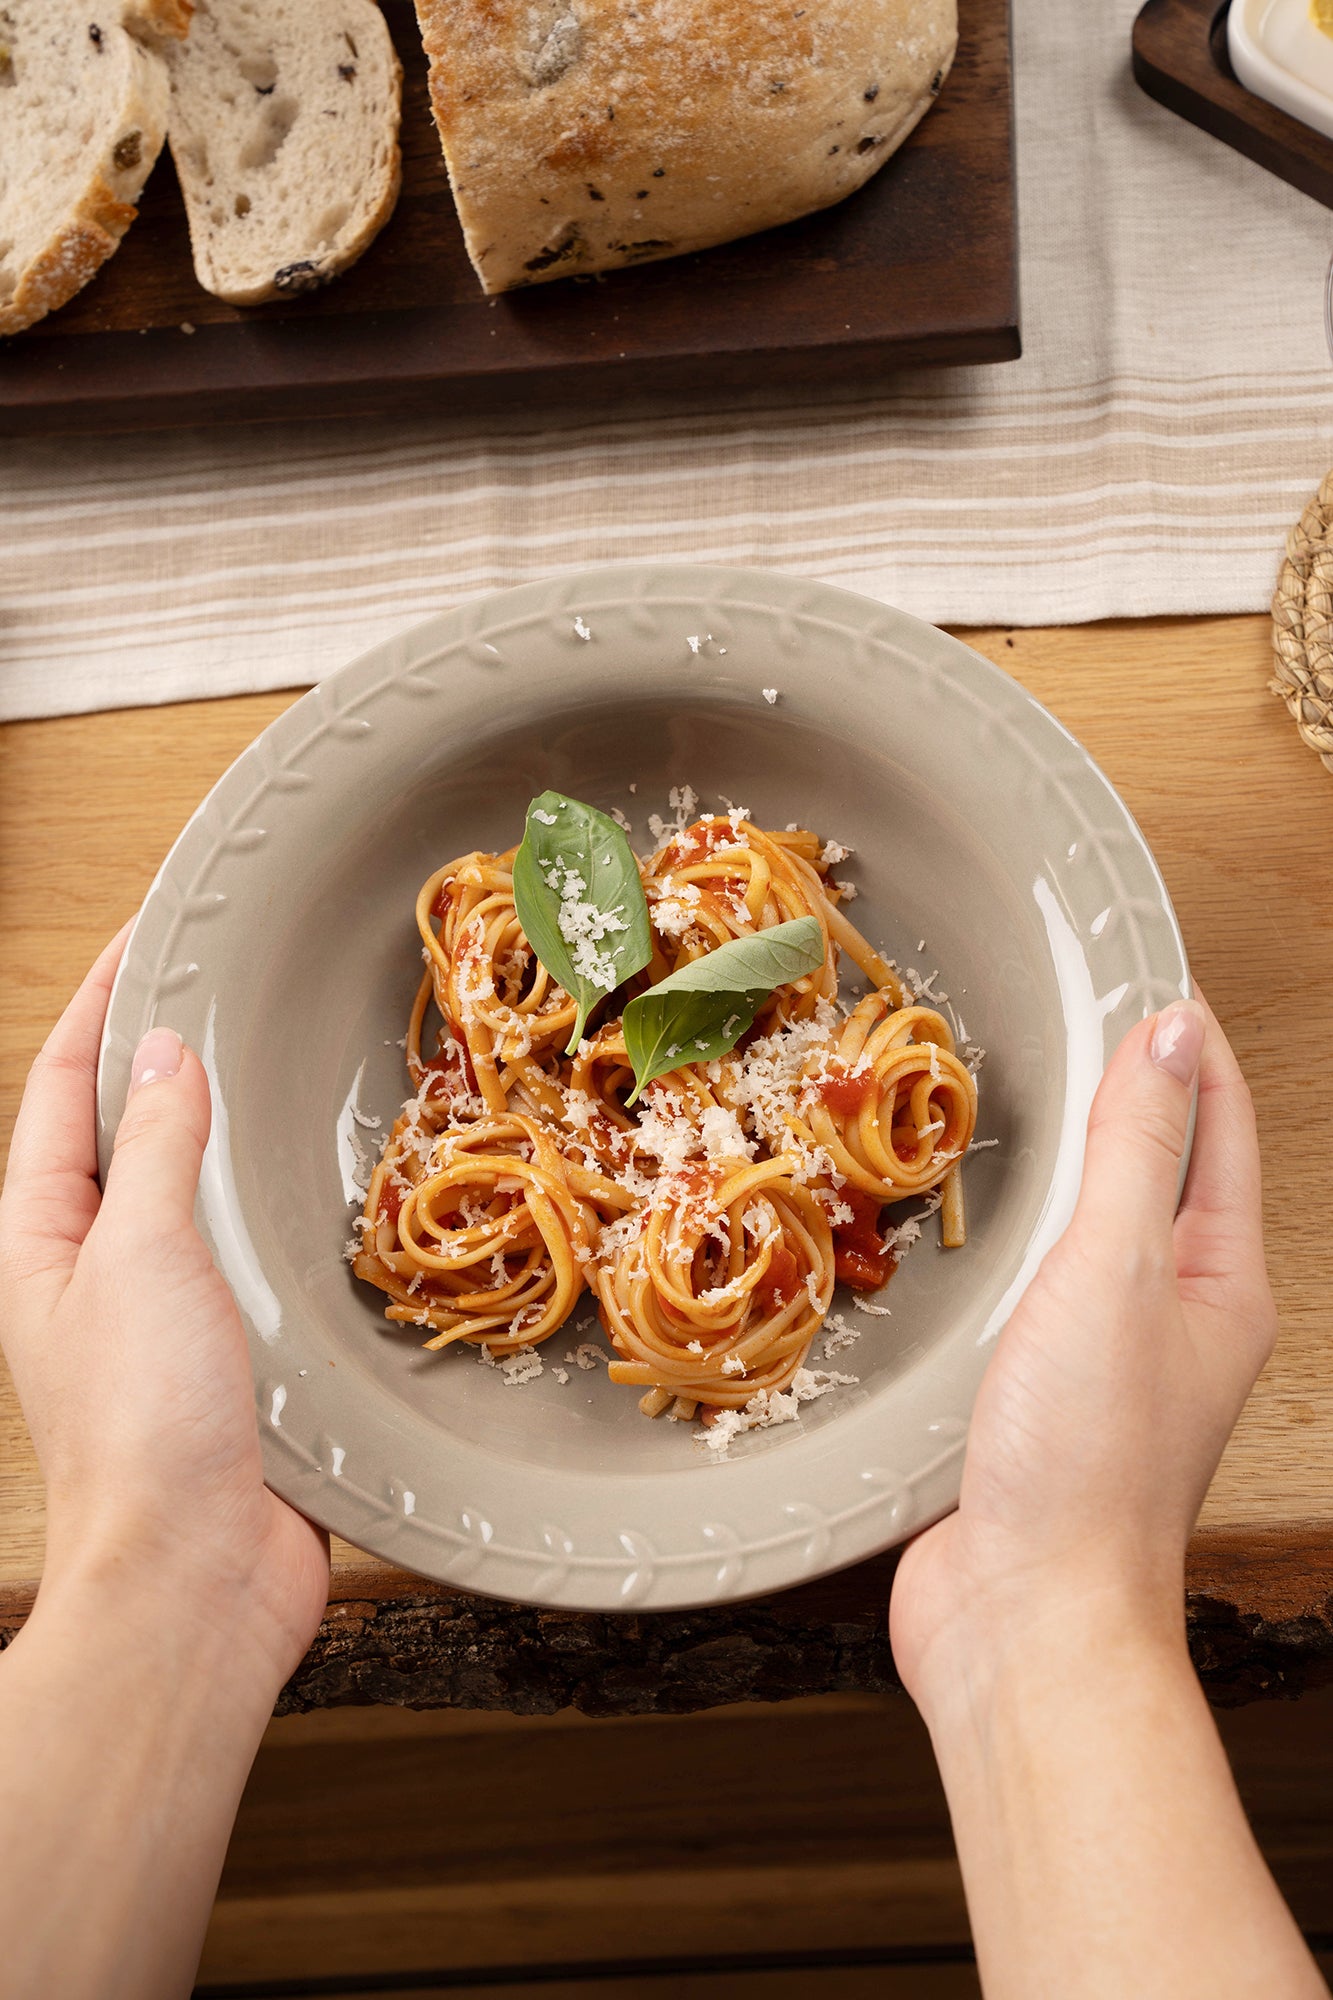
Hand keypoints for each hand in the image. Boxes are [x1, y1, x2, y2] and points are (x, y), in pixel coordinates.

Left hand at [0, 929, 328, 1685]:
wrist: (194, 1576)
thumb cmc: (145, 1422)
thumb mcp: (141, 1256)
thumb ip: (158, 1150)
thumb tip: (166, 1054)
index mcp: (40, 1239)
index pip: (62, 1089)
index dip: (98, 1006)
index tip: (144, 937)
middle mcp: (89, 1269)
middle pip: (117, 1132)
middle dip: (155, 1055)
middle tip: (215, 985)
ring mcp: (157, 1313)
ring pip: (182, 1191)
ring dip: (214, 1129)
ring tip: (266, 1063)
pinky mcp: (225, 1354)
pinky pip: (240, 1253)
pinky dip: (265, 1205)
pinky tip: (308, 1186)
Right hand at [890, 994, 1275, 1710]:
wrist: (1023, 1616)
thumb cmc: (1083, 1457)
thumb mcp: (1117, 1271)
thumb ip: (1139, 1148)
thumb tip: (1170, 1034)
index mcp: (1222, 1281)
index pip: (1217, 1126)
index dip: (1185, 1044)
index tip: (1144, 971)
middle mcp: (1177, 1315)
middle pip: (1161, 1171)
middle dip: (1128, 1092)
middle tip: (1069, 1017)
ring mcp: (1107, 1358)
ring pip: (1094, 1231)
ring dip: (1064, 1165)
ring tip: (1016, 1102)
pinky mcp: (1038, 1395)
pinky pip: (1035, 1288)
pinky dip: (1010, 1238)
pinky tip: (964, 1225)